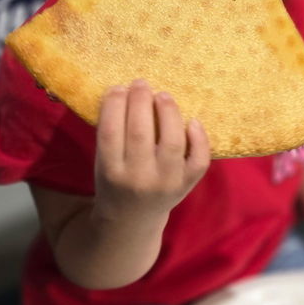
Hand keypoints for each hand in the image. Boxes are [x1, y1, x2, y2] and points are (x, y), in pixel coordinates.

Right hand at [95, 80, 209, 225]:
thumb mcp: (103, 162)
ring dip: (168, 113)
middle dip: (140, 101)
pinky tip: (192, 121)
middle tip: (141, 83)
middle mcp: (138, 179)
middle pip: (140, 133)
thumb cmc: (116, 181)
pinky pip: (199, 160)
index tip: (118, 87)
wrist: (132, 220)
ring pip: (172, 142)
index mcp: (111, 171)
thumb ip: (112, 134)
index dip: (114, 105)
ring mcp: (166, 183)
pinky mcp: (186, 185)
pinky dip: (200, 139)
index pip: (111, 132)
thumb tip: (127, 91)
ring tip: (163, 96)